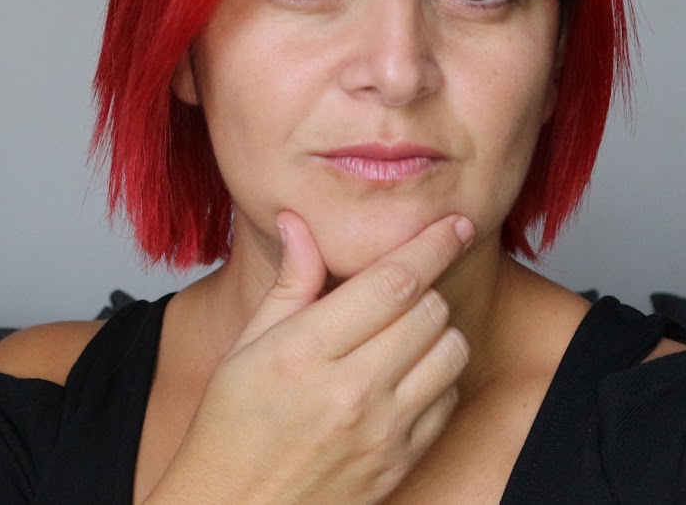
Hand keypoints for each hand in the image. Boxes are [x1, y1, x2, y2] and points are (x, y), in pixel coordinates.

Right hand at [146, 212, 474, 503]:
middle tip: (401, 287)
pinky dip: (440, 375)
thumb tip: (299, 222)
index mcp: (306, 351)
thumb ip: (289, 282)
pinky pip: (449, 398)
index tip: (454, 223)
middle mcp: (351, 390)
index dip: (431, 244)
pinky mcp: (401, 462)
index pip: (392, 282)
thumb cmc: (232, 425)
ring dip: (438, 328)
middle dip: (426, 285)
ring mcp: (382, 432)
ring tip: (403, 330)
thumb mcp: (247, 345)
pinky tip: (406, 373)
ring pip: (452, 351)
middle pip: (430, 310)